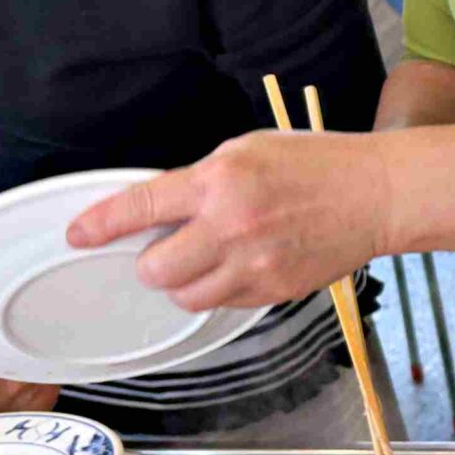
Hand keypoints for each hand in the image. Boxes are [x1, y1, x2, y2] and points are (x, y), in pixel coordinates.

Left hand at [64, 129, 393, 311]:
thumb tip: (159, 210)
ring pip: (187, 297)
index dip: (101, 224)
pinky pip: (225, 304)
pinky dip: (222, 290)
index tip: (78, 234)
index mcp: (219, 180)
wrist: (376, 195)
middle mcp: (231, 226)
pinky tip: (243, 265)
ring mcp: (254, 264)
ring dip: (185, 282)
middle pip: (156, 270)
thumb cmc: (316, 164)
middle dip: (153, 262)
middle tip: (169, 248)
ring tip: (208, 260)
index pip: (141, 206)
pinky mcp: (275, 290)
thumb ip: (201, 180)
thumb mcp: (248, 151)